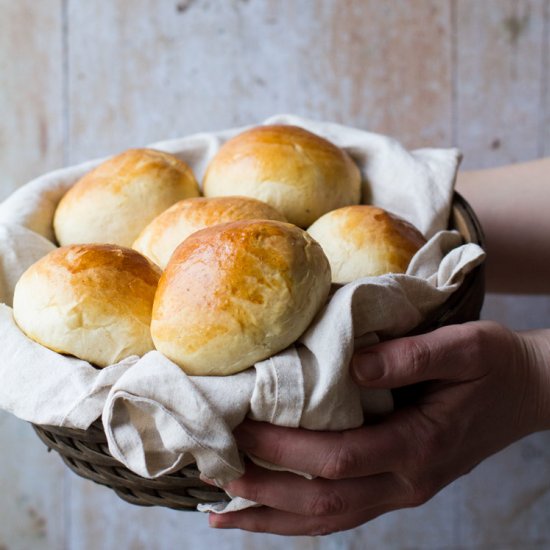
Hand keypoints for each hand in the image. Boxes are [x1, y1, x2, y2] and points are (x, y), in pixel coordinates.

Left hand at [204, 321, 549, 535]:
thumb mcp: (465, 347)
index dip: (285, 450)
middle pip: (325, 502)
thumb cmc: (493, 365)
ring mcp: (402, 491)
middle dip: (266, 492)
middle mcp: (407, 481)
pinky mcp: (397, 486)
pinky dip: (300, 517)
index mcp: (420, 445)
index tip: (241, 430)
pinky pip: (342, 511)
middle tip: (216, 474)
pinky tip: (270, 512)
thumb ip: (413, 356)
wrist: (525, 391)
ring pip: (330, 519)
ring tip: (223, 515)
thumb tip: (354, 363)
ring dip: (274, 519)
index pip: (338, 458)